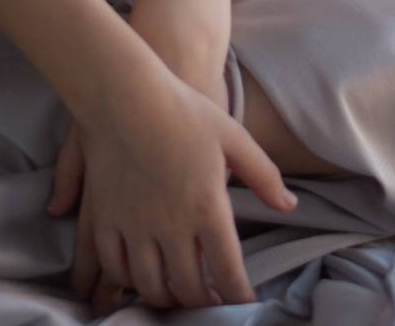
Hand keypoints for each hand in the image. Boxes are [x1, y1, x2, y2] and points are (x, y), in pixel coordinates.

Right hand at [50, 48, 295, 312]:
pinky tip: (138, 276)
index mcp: (207, 207)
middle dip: (203, 303)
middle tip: (211, 300)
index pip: (228, 273)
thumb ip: (263, 175)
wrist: (124, 90)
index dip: (238, 297)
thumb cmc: (182, 109)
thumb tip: (289, 205)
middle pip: (188, 288)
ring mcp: (134, 224)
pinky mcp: (105, 217)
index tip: (243, 304)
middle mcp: (170, 224)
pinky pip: (114, 265)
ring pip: (149, 286)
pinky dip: (127, 281)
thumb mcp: (232, 135)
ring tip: (176, 293)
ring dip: (166, 298)